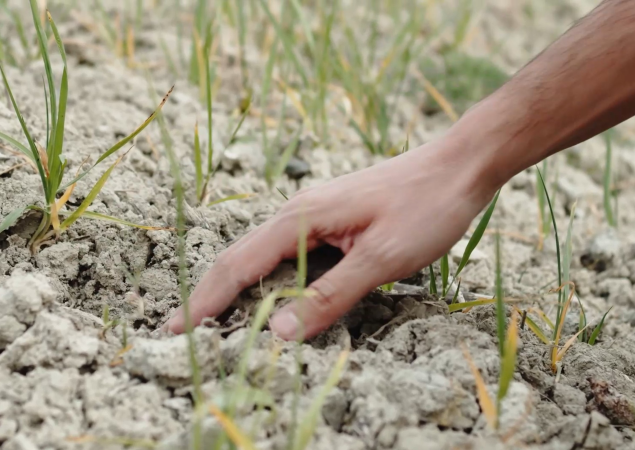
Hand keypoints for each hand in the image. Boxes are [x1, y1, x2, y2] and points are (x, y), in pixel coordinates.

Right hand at [164, 133, 496, 339]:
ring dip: (236, 288)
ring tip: (214, 320)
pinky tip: (268, 296)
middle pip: (239, 258)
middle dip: (210, 295)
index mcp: (300, 219)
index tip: (176, 330)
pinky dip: (267, 279)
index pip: (238, 265)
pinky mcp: (329, 222)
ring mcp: (312, 216)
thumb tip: (277, 333)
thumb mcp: (381, 259)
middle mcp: (296, 214)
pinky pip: (285, 254)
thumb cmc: (425, 207)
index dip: (206, 301)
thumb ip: (330, 296)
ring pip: (260, 257)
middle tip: (182, 331)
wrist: (459, 165)